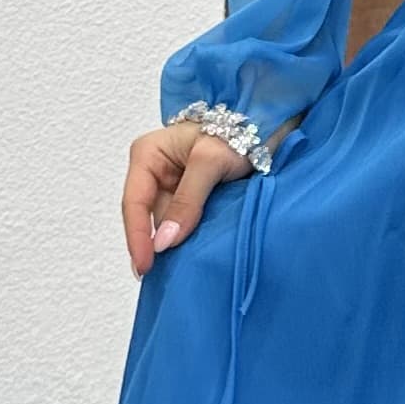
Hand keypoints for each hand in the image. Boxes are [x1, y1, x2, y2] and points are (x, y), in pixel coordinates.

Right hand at [123, 119, 252, 276]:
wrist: (271, 125)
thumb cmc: (240, 130)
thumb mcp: (211, 161)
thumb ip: (187, 201)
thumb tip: (163, 242)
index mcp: (147, 155)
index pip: (133, 203)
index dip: (137, 237)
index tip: (146, 266)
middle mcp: (155, 171)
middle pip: (148, 217)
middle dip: (156, 245)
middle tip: (162, 278)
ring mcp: (173, 186)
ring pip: (168, 224)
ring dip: (175, 244)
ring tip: (180, 271)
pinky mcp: (192, 197)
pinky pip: (185, 223)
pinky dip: (190, 238)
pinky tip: (193, 256)